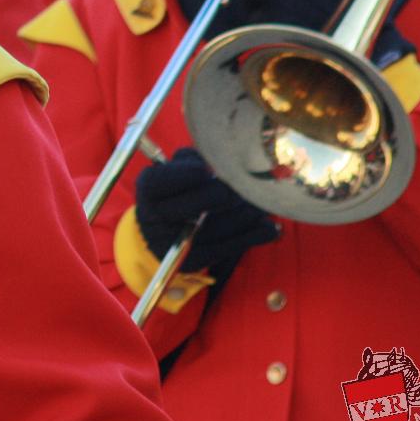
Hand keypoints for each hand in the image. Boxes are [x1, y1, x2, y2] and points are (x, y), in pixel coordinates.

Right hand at [135, 148, 279, 275]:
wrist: (165, 230)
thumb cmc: (177, 190)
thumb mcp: (176, 168)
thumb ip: (192, 160)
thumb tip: (219, 164)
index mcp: (149, 188)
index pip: (160, 181)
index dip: (185, 175)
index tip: (206, 171)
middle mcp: (154, 217)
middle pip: (193, 205)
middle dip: (225, 195)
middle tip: (244, 187)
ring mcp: (173, 243)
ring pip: (215, 229)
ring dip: (246, 215)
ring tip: (262, 206)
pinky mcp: (193, 260)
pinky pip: (226, 248)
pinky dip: (253, 237)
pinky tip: (270, 229)